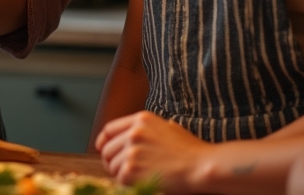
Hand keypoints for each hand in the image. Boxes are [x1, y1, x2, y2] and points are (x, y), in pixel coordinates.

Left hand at [95, 111, 213, 192]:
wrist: (201, 166)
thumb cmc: (192, 151)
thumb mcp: (169, 128)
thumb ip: (149, 129)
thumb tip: (134, 135)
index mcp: (141, 119)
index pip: (110, 129)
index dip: (103, 141)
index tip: (102, 149)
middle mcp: (134, 132)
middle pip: (107, 149)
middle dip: (112, 162)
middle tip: (124, 171)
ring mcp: (131, 150)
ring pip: (112, 166)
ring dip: (121, 174)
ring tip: (139, 177)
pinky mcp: (131, 168)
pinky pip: (119, 179)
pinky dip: (128, 184)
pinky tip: (142, 182)